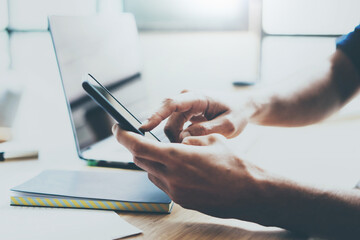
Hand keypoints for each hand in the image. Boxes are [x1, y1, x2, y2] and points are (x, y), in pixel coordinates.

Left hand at [112, 124, 269, 218]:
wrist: (249, 193)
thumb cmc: (234, 164)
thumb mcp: (211, 140)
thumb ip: (188, 139)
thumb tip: (178, 141)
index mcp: (177, 157)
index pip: (139, 146)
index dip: (123, 136)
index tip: (117, 128)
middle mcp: (172, 176)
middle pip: (140, 160)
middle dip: (137, 147)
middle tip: (140, 138)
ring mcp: (175, 191)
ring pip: (150, 173)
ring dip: (151, 161)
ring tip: (166, 153)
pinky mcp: (181, 201)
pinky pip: (163, 184)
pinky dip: (162, 173)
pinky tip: (177, 168)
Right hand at [140, 90, 254, 142]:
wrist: (241, 107)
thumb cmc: (237, 113)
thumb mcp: (228, 125)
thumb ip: (207, 131)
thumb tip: (184, 138)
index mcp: (197, 97)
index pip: (171, 104)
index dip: (156, 116)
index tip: (144, 128)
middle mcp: (186, 99)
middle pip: (168, 121)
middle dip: (171, 138)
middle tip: (186, 154)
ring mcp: (184, 106)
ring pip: (170, 127)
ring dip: (177, 141)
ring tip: (196, 149)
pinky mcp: (184, 114)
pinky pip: (175, 129)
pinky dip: (180, 139)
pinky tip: (191, 146)